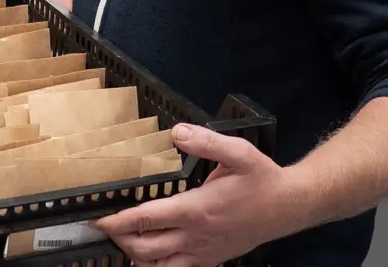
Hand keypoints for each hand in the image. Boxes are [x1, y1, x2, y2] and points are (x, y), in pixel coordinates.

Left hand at [91, 124, 314, 266]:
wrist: (288, 207)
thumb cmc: (262, 180)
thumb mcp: (239, 153)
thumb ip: (206, 142)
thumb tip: (176, 132)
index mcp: (197, 209)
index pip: (147, 220)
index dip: (118, 221)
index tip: (99, 218)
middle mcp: (195, 236)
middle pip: (144, 249)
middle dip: (120, 240)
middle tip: (106, 226)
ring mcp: (202, 253)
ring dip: (136, 257)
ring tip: (124, 241)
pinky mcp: (211, 261)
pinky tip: (150, 255)